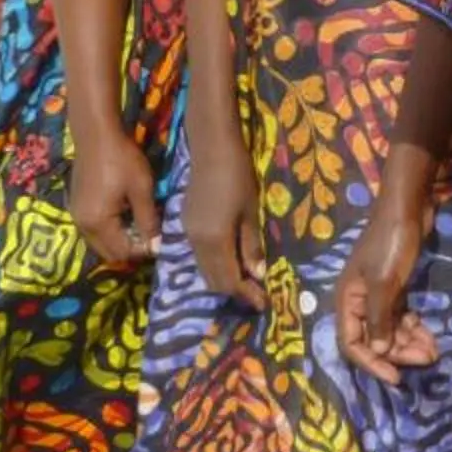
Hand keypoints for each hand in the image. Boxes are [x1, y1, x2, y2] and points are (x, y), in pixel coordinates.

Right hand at [69, 127, 159, 269]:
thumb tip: (157, 246)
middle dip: (130, 249)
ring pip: (100, 243)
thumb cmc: (121, 159)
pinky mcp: (76, 207)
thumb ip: (148, 220)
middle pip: (108, 253)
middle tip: (149, 234)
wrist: (95, 134)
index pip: (122, 253)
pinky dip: (109, 230)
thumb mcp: (141, 189)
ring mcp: (76, 216)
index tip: (159, 237)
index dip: (143, 250)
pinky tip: (123, 214)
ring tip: (138, 223)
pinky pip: (94, 231)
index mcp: (97, 223)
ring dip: (119, 240)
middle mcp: (82, 225)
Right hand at [184, 121, 266, 309]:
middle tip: (257, 295)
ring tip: (247, 281)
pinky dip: (216, 265)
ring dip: (224, 279)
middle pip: (213, 280)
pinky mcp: (186, 224)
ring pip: (205, 269)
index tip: (264, 303)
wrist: (211, 147)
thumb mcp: (250, 213)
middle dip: (235, 291)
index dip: (246, 294)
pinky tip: (231, 259)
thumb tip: (258, 274)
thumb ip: (251, 246)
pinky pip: (200, 255)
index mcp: (214, 241)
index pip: (229, 280)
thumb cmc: (238, 176)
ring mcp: (188, 233)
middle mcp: (196, 242)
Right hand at [334, 192, 437, 384]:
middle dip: (399, 353)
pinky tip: (430, 336)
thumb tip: (378, 352)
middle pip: (375, 339)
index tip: (396, 377)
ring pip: (390, 331)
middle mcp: (359, 301)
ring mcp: (378, 295)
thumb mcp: (383, 283)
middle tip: (426, 359)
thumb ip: (379, 319)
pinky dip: (414, 329)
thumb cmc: (391, 244)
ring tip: (434, 350)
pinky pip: (401, 318)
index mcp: (347, 300)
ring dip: (409, 343)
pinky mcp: (395, 288)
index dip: (372, 363)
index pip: (352, 343)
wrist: (408, 209)